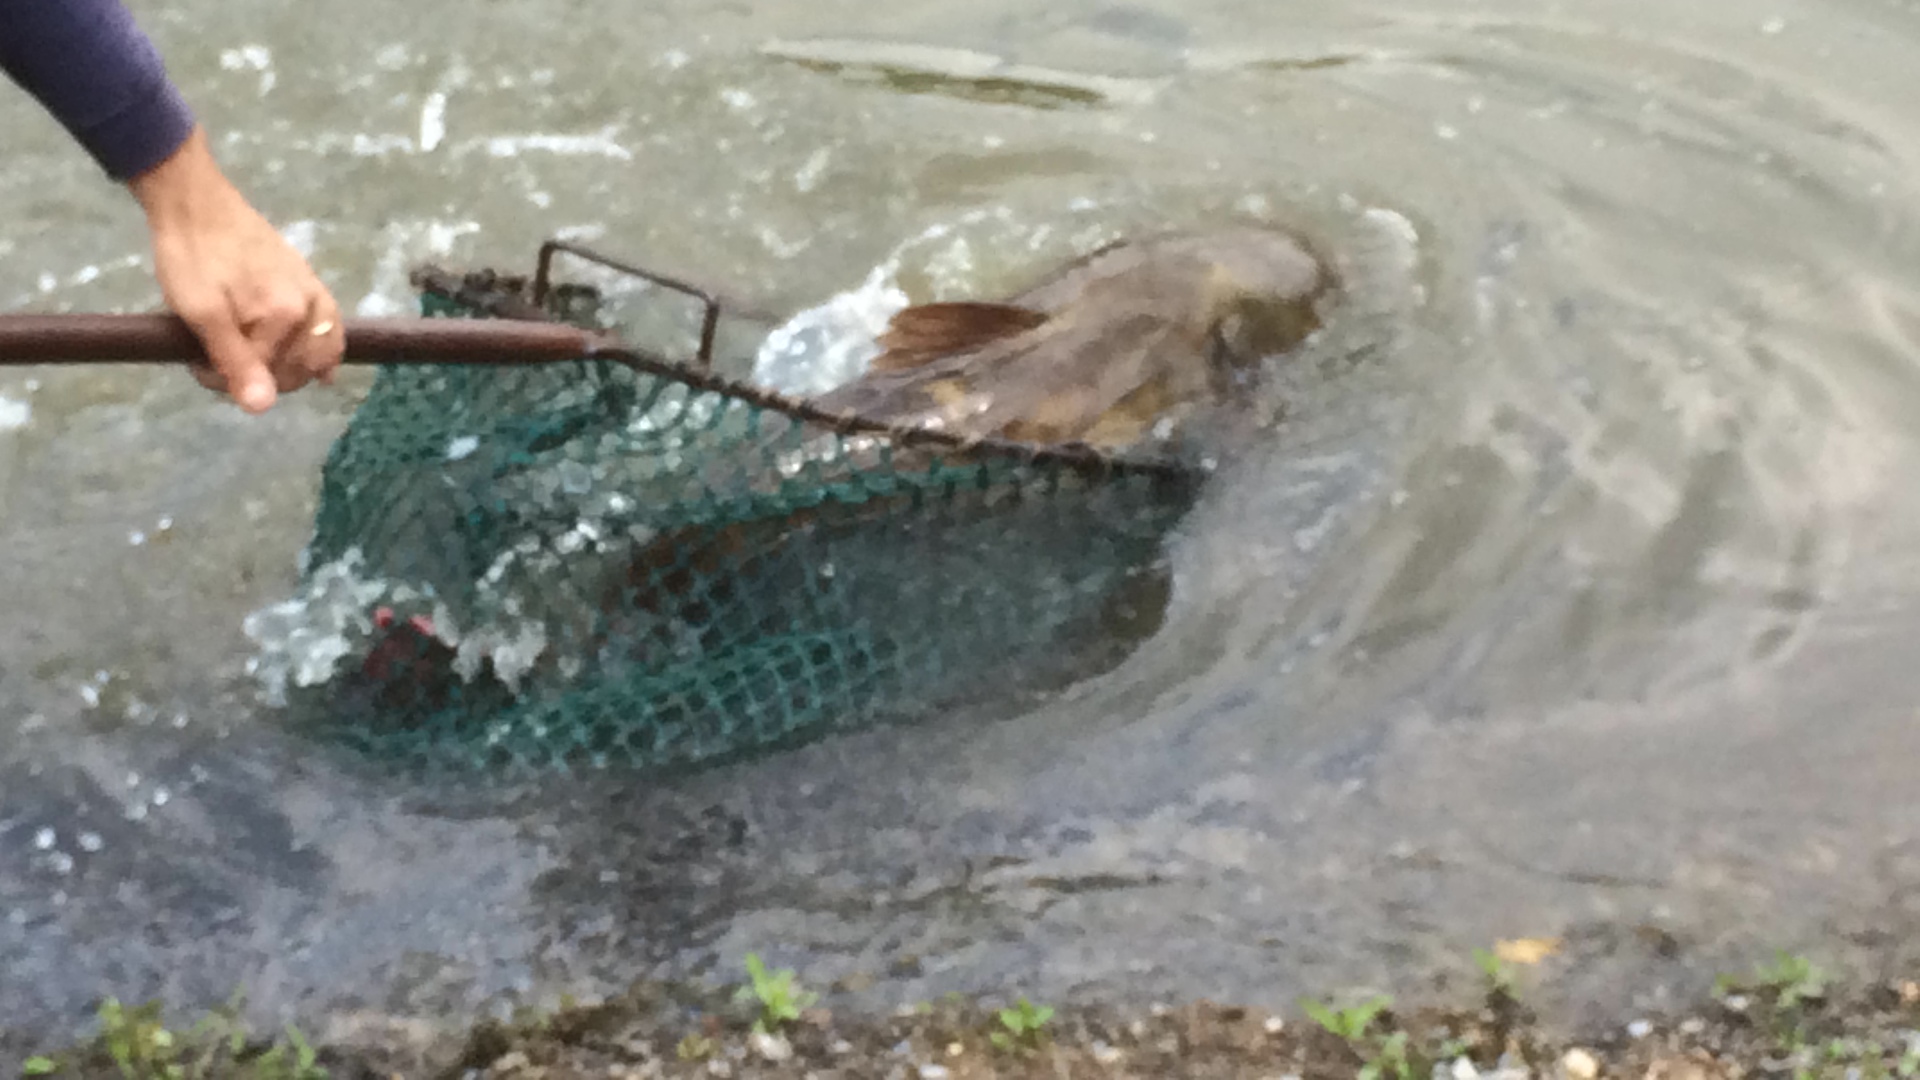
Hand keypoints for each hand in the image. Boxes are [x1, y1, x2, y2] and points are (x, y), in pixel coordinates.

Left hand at [127, 126, 341, 412]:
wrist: (194, 202)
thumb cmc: (190, 257)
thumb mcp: (201, 313)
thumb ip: (234, 361)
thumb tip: (261, 409)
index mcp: (285, 317)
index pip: (263, 377)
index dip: (226, 380)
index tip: (196, 365)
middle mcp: (311, 308)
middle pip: (295, 371)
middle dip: (260, 376)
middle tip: (219, 361)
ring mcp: (314, 294)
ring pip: (319, 355)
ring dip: (294, 370)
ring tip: (263, 368)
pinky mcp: (309, 283)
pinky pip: (330, 329)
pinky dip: (326, 354)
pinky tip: (323, 371)